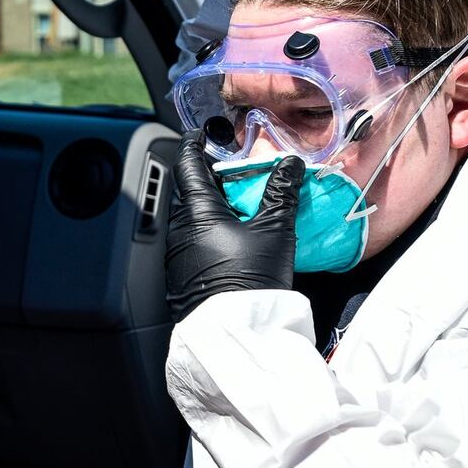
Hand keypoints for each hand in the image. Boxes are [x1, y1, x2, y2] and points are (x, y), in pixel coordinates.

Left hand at [165, 131, 303, 322]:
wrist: (236, 334)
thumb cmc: (251, 280)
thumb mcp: (274, 231)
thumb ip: (281, 193)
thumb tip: (290, 165)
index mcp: (197, 212)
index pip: (188, 164)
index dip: (195, 144)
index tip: (202, 134)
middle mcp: (179, 230)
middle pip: (192, 193)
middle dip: (213, 181)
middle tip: (238, 175)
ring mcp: (176, 256)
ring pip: (193, 220)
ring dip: (213, 211)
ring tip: (242, 211)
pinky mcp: (181, 277)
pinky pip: (193, 244)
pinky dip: (211, 235)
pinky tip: (234, 243)